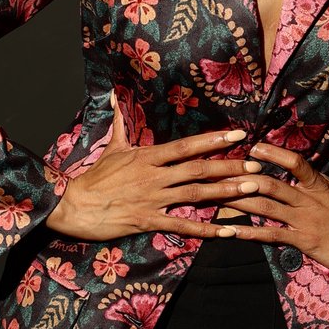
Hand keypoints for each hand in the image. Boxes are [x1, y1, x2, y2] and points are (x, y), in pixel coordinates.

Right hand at [45, 93, 257, 242]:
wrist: (72, 206)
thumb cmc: (93, 178)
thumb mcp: (110, 147)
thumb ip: (120, 123)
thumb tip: (113, 96)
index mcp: (148, 157)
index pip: (186, 146)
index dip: (213, 140)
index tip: (238, 136)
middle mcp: (154, 176)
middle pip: (198, 170)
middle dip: (229, 166)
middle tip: (257, 164)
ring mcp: (153, 200)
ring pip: (196, 195)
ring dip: (226, 192)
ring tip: (251, 190)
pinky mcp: (148, 222)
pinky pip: (182, 226)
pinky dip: (206, 229)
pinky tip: (227, 231)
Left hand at [218, 140, 328, 276]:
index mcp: (318, 184)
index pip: (295, 162)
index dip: (273, 154)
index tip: (253, 148)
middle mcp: (308, 199)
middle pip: (270, 184)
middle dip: (242, 178)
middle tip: (219, 172)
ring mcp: (303, 220)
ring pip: (265, 207)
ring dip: (238, 201)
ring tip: (215, 196)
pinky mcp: (302, 240)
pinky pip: (270, 235)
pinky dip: (249, 232)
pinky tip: (230, 231)